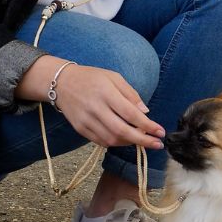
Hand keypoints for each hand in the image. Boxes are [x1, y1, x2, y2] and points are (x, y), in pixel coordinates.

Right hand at [18, 57, 164, 150]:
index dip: (148, 126)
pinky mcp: (80, 128)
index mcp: (106, 92)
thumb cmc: (91, 78)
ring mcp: (86, 120)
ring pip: (112, 139)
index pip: (130, 114)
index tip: (160, 132)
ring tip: (141, 140)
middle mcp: (95, 108)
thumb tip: (145, 112)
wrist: (61, 83)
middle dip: (142, 140)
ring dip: (129, 143)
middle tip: (157, 144)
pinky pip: (101, 141)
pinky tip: (124, 139)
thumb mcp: (114, 77)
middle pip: (122, 131)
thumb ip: (130, 94)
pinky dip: (115, 143)